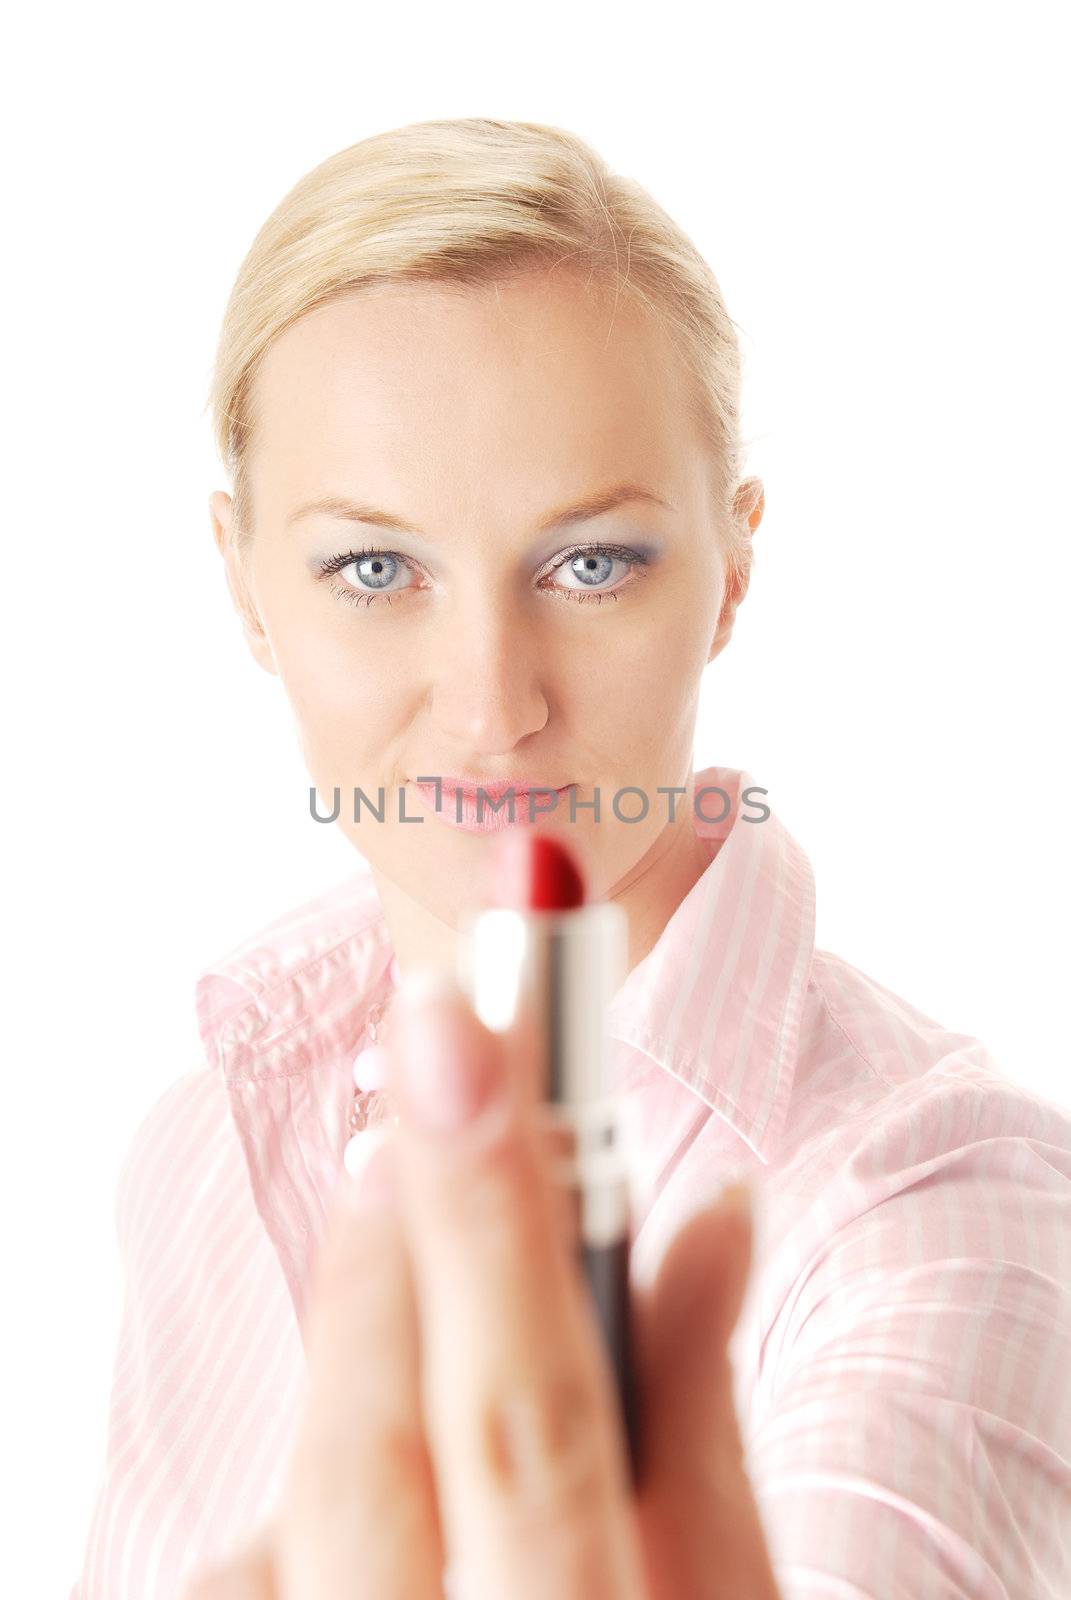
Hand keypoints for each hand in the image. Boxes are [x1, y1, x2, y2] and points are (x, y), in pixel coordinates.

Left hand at [184, 971, 781, 1598]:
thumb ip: (704, 1423)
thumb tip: (710, 1204)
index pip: (528, 1429)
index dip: (498, 1224)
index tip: (462, 1032)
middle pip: (369, 1450)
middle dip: (404, 1248)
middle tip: (442, 1092)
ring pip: (292, 1511)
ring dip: (368, 1395)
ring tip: (443, 1352)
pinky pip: (246, 1570)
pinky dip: (316, 1513)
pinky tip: (383, 1532)